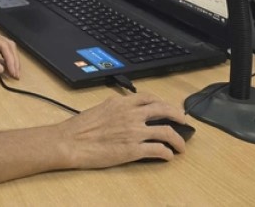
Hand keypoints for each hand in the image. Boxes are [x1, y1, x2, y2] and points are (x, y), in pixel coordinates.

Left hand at [0, 23, 19, 77]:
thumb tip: (1, 69)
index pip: (3, 44)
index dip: (11, 59)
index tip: (13, 72)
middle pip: (7, 45)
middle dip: (14, 59)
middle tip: (16, 75)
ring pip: (4, 48)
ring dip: (10, 60)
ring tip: (14, 73)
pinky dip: (4, 60)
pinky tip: (6, 68)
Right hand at [59, 93, 189, 168]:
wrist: (70, 142)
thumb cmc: (80, 128)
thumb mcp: (100, 109)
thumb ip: (116, 108)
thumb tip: (125, 111)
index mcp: (121, 103)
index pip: (148, 98)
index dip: (162, 102)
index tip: (167, 107)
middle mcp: (130, 114)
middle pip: (163, 110)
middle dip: (178, 115)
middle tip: (184, 122)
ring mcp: (133, 132)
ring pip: (166, 131)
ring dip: (178, 139)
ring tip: (181, 146)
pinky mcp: (133, 150)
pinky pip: (158, 150)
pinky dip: (167, 154)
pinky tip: (168, 156)